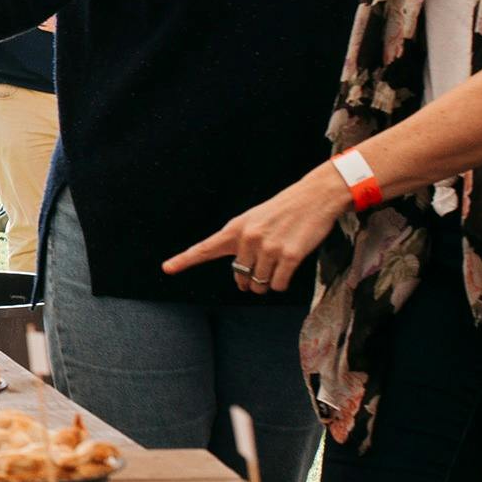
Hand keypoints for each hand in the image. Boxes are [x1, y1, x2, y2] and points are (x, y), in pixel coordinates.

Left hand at [166, 162, 357, 294]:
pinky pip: (278, 284)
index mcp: (236, 228)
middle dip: (249, 281)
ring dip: (266, 285)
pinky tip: (286, 271)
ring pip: (259, 284)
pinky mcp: (290, 256)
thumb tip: (241, 275)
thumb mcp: (255, 220)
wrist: (314, 196)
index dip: (185, 260)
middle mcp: (248, 238)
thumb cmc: (284, 210)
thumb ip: (241, 243)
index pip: (205, 248)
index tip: (167, 268)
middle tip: (259, 273)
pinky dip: (280, 284)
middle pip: (240, 277)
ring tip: (275, 269)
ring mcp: (269, 247)